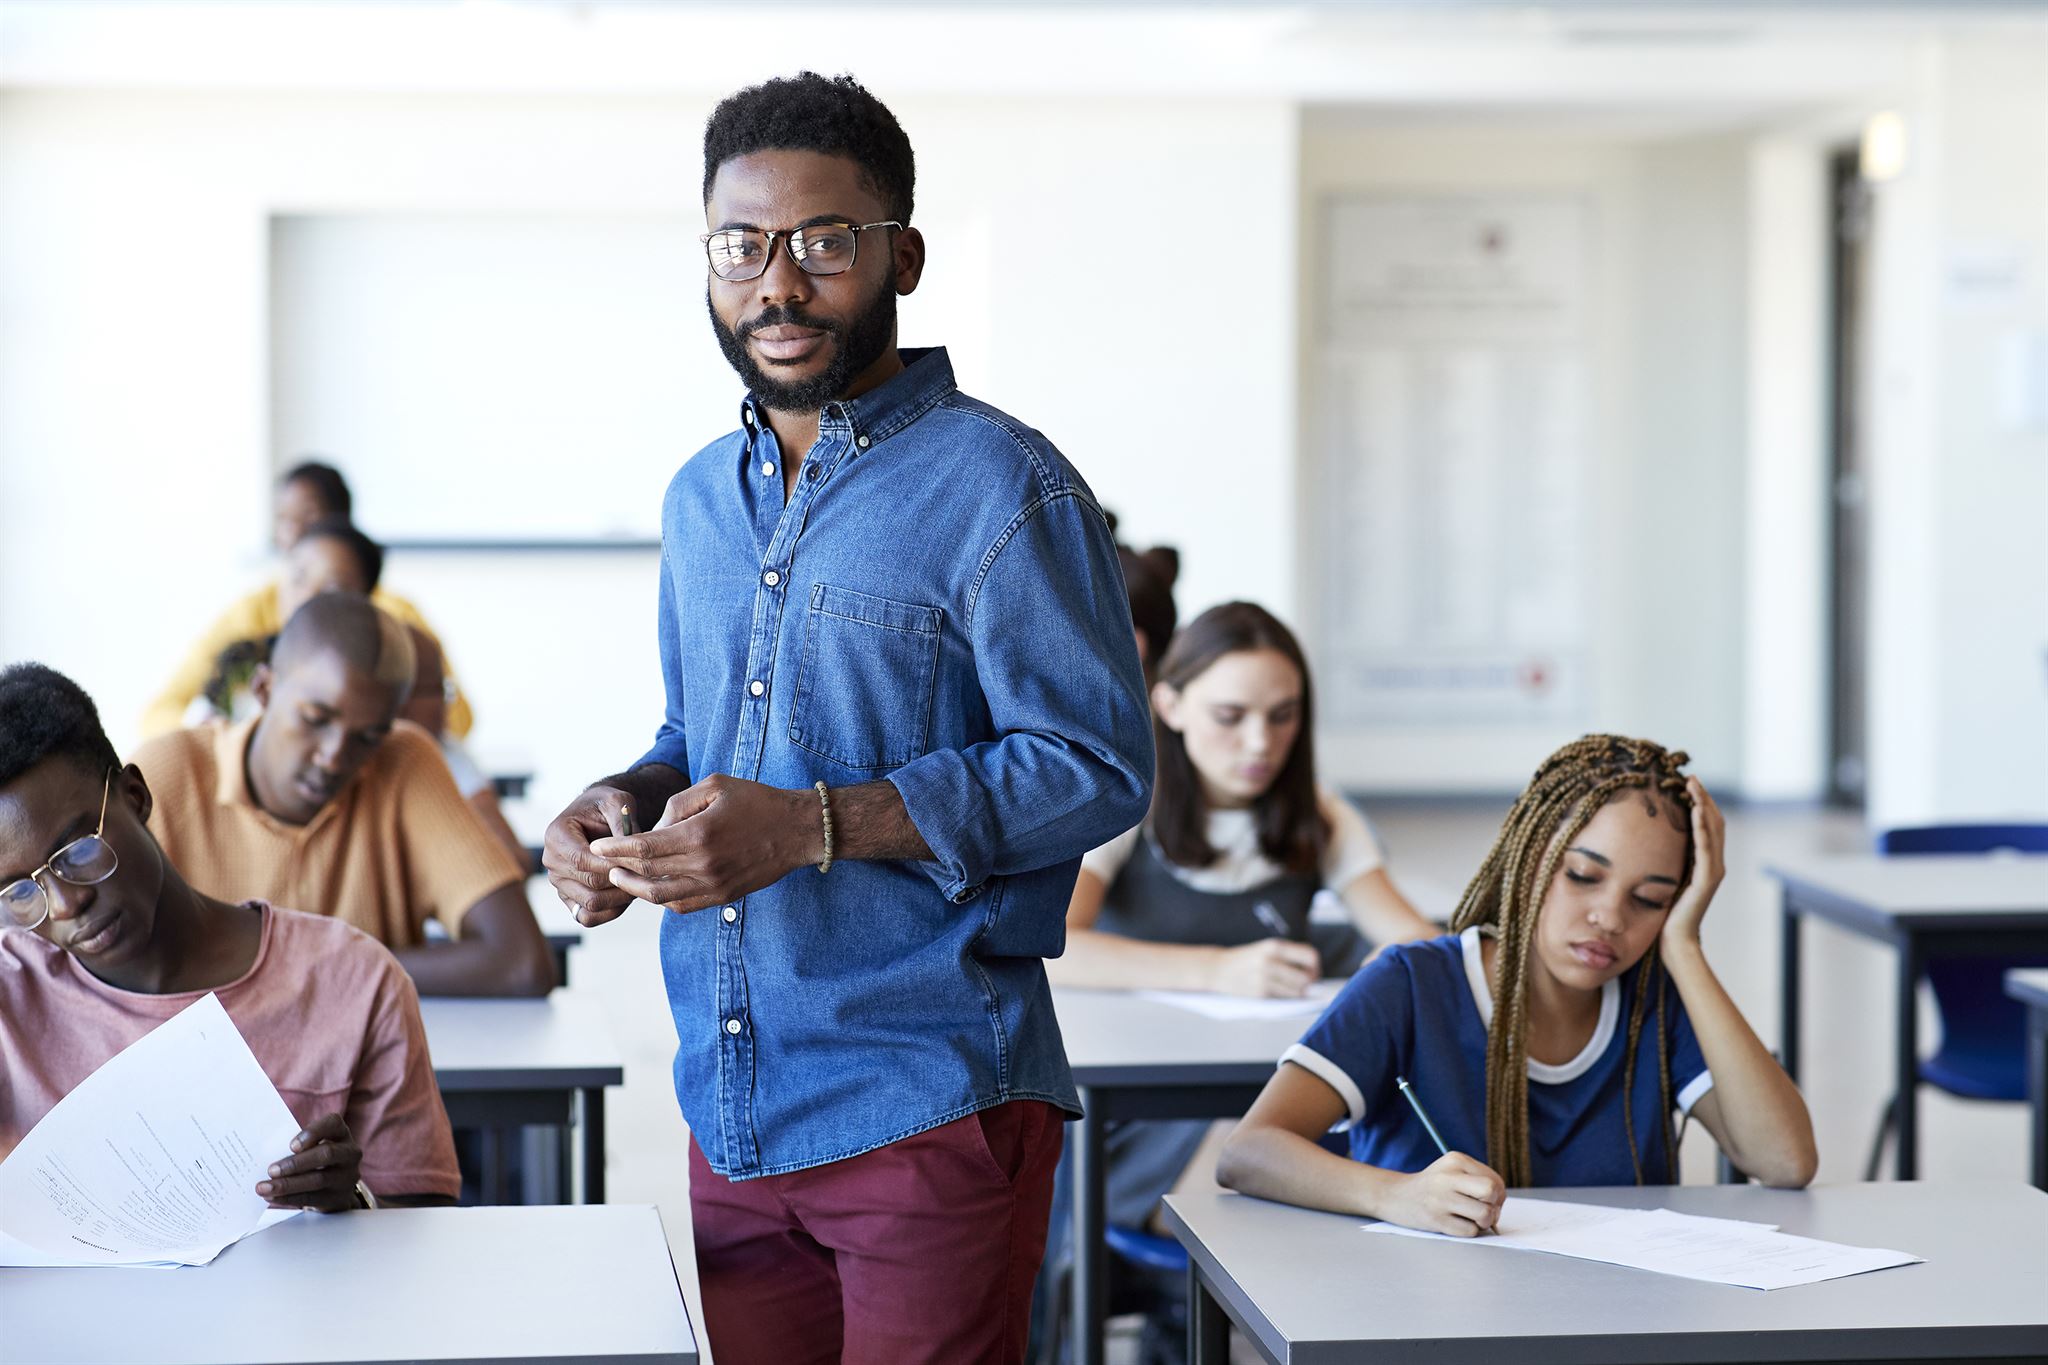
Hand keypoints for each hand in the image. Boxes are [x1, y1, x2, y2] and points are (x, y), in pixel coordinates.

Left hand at [255, 1113, 363, 1212]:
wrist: (335, 1187)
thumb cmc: (315, 1159)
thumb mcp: (313, 1146)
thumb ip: (298, 1146)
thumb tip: (265, 1154)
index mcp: (341, 1133)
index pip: (333, 1123)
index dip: (313, 1132)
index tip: (291, 1145)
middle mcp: (349, 1153)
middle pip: (327, 1154)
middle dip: (296, 1163)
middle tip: (271, 1170)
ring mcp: (347, 1176)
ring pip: (318, 1179)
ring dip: (287, 1185)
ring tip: (264, 1188)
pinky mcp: (339, 1197)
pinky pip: (312, 1198)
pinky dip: (289, 1198)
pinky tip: (272, 1198)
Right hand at [543, 785, 637, 926]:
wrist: (599, 816)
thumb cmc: (608, 806)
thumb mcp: (618, 802)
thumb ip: (624, 822)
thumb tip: (632, 848)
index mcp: (556, 835)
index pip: (583, 860)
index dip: (615, 865)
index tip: (643, 863)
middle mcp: (551, 861)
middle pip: (590, 885)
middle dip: (623, 881)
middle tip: (649, 875)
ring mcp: (558, 882)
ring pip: (591, 904)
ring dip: (620, 898)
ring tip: (640, 882)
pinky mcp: (568, 898)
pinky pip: (588, 917)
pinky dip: (610, 912)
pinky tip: (627, 895)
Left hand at [590, 774, 819, 914]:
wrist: (797, 831)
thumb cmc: (756, 801)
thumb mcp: (715, 786)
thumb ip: (677, 805)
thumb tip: (653, 829)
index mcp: (700, 835)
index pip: (644, 847)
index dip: (615, 849)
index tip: (596, 846)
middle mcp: (704, 865)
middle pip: (648, 873)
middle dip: (620, 867)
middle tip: (603, 862)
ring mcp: (714, 885)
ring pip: (661, 896)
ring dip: (635, 888)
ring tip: (620, 877)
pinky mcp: (723, 897)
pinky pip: (682, 906)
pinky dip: (661, 899)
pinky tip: (651, 888)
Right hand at [1209, 938, 1319, 996]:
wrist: (1217, 969)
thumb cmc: (1246, 959)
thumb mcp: (1266, 949)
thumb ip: (1288, 956)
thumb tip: (1314, 973)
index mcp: (1274, 946)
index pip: (1309, 956)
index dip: (1315, 966)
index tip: (1314, 971)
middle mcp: (1270, 961)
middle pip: (1306, 977)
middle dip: (1310, 983)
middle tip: (1306, 985)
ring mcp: (1264, 978)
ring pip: (1297, 991)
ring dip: (1299, 993)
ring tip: (1293, 989)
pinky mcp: (1259, 994)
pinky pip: (1283, 998)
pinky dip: (1286, 997)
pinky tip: (1281, 993)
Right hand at [1385, 1152, 1504, 1236]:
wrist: (1396, 1195)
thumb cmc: (1433, 1186)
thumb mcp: (1452, 1170)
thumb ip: (1478, 1180)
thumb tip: (1499, 1205)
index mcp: (1455, 1160)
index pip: (1495, 1180)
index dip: (1498, 1195)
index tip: (1485, 1200)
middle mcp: (1447, 1177)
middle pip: (1491, 1191)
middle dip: (1494, 1205)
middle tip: (1484, 1210)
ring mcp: (1440, 1199)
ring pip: (1484, 1214)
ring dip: (1483, 1222)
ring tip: (1472, 1219)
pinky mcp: (1436, 1219)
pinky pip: (1469, 1231)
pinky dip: (1468, 1231)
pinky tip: (1456, 1223)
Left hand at [1662, 776, 1724, 952]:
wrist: (1673, 941)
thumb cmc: (1664, 912)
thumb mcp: (1665, 876)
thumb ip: (1667, 858)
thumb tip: (1649, 837)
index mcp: (1704, 862)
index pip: (1707, 825)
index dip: (1700, 802)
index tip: (1686, 782)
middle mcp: (1713, 863)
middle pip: (1714, 821)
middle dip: (1703, 797)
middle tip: (1691, 777)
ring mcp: (1713, 871)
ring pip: (1713, 830)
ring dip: (1703, 804)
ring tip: (1693, 785)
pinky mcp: (1707, 880)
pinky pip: (1706, 848)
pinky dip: (1702, 827)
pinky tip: (1695, 810)